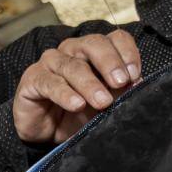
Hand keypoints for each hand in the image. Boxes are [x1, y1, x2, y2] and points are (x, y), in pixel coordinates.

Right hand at [11, 30, 142, 143]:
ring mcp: (51, 62)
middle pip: (94, 44)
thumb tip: (138, 84)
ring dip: (90, 84)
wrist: (45, 133)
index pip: (115, 39)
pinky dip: (65, 94)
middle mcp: (73, 50)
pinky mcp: (33, 78)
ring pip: (72, 65)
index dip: (127, 53)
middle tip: (121, 82)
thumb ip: (119, 92)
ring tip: (103, 102)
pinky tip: (76, 105)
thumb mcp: (103, 104)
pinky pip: (50, 83)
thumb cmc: (76, 114)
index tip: (135, 75)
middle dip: (110, 62)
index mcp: (94, 52)